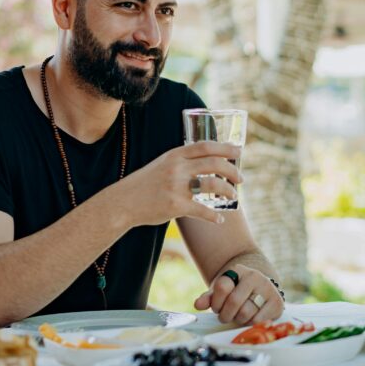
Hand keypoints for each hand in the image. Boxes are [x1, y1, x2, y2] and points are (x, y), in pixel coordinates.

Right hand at [123, 141, 242, 226]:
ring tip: (234, 196)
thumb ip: (182, 161)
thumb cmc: (145, 184)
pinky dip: (214, 216)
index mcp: (175, 155)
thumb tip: (207, 163)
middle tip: (241, 179)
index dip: (225, 148)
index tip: (239, 151)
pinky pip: (202, 210)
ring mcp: (176, 187)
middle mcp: (177, 168)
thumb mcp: (162, 164)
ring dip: (228, 191)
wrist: (123, 202)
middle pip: (214, 164)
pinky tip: (219, 219)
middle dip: (232, 171)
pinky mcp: (175, 206)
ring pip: (212, 185)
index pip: (205, 146)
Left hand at [193, 264, 284, 324]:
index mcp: (238, 270)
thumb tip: (198, 304)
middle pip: (233, 302)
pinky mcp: (277, 303)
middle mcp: (255, 276)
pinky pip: (258, 321)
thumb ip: (208, 298)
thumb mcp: (221, 292)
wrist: (259, 290)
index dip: (216, 302)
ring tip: (238, 316)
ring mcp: (268, 288)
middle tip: (225, 316)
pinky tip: (250, 318)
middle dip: (225, 315)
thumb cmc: (236, 292)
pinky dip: (250, 324)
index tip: (217, 307)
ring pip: (245, 313)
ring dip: (237, 320)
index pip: (222, 286)